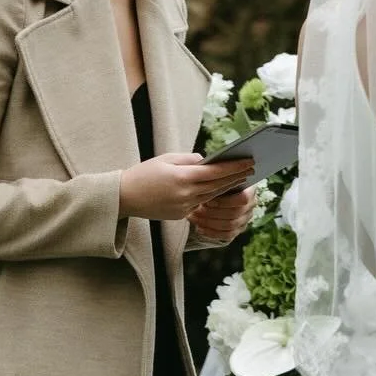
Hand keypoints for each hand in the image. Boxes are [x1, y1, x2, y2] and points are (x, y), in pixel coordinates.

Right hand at [118, 153, 253, 220]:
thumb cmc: (145, 173)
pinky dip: (211, 195)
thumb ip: (189, 160)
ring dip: (227, 187)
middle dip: (236, 177)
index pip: (215, 171)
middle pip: (218, 185)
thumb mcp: (167, 159)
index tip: (248, 160)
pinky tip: (221, 189)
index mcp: (182, 178)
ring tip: (241, 177)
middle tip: (252, 168)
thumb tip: (207, 161)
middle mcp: (186, 195)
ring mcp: (184, 207)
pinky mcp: (181, 215)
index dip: (234, 166)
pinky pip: (200, 203)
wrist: (124, 197)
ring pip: (212, 196)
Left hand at [189, 185, 259, 241]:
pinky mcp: (238, 230)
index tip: (207, 200)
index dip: (224, 201)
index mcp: (250, 190)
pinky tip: (199, 228)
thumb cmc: (216, 184)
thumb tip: (209, 175)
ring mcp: (246, 219)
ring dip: (210, 222)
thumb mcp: (218, 178)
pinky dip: (212, 233)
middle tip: (196, 209)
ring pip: (230, 225)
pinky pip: (227, 235)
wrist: (217, 196)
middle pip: (235, 213)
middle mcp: (251, 205)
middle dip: (213, 212)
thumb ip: (217, 179)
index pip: (243, 199)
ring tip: (194, 217)